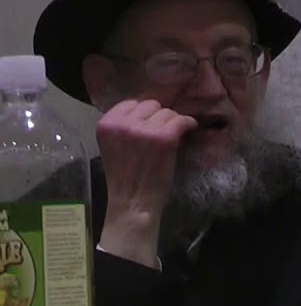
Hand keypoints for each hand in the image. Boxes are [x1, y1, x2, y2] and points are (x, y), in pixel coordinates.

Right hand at [96, 99, 197, 267]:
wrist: (134, 202)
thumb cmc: (125, 177)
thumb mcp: (114, 145)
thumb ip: (124, 127)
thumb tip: (148, 111)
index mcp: (106, 124)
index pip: (130, 104)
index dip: (143, 114)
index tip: (149, 124)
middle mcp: (123, 123)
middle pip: (150, 105)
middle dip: (158, 117)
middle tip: (162, 132)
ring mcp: (144, 130)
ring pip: (167, 112)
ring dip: (172, 122)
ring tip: (173, 136)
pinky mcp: (165, 138)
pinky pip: (181, 121)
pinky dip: (188, 124)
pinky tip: (189, 129)